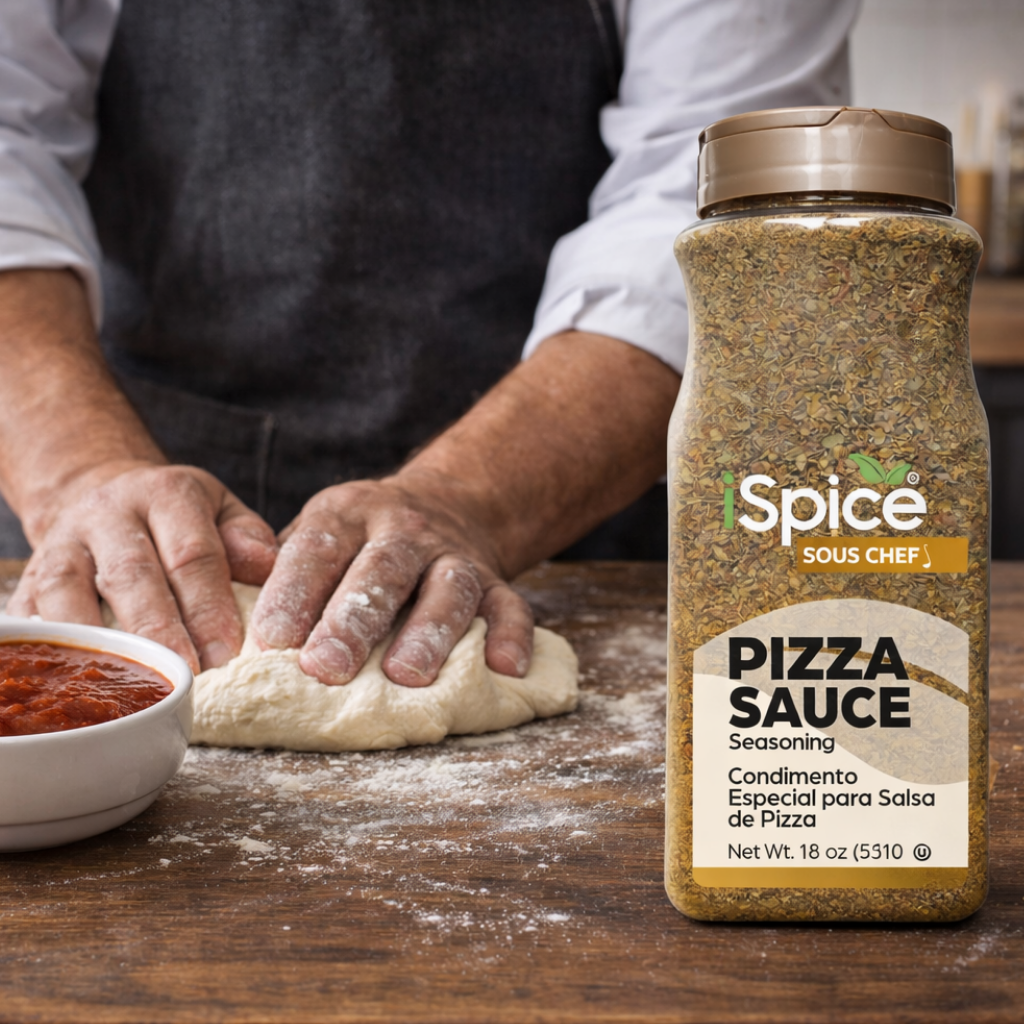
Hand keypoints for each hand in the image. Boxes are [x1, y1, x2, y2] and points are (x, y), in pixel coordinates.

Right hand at [8, 462, 277, 672]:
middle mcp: (109, 514)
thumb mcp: (223, 511)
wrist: (103, 496)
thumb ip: (249, 538)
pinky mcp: (29, 578)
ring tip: (130, 686)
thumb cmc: (180, 520)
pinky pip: (31, 616)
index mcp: (168, 494)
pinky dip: (48, 650)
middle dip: (159, 629)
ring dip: (100, 643)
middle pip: (131, 574)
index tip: (227, 654)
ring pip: (69, 592)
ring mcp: (62, 544)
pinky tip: (74, 684)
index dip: (209, 605)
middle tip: (186, 676)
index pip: (192, 552)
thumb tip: (267, 566)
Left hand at [248, 473, 533, 687]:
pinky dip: (510, 634)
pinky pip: (511, 603)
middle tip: (326, 668)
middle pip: (381, 570)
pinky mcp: (495, 578)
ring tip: (408, 676)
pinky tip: (504, 669)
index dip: (294, 592)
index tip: (269, 641)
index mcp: (348, 516)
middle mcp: (403, 530)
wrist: (444, 504)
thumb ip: (280, 573)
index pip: (317, 547)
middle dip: (353, 620)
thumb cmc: (359, 542)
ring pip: (448, 587)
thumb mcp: (318, 534)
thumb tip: (226, 630)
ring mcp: (454, 554)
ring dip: (429, 630)